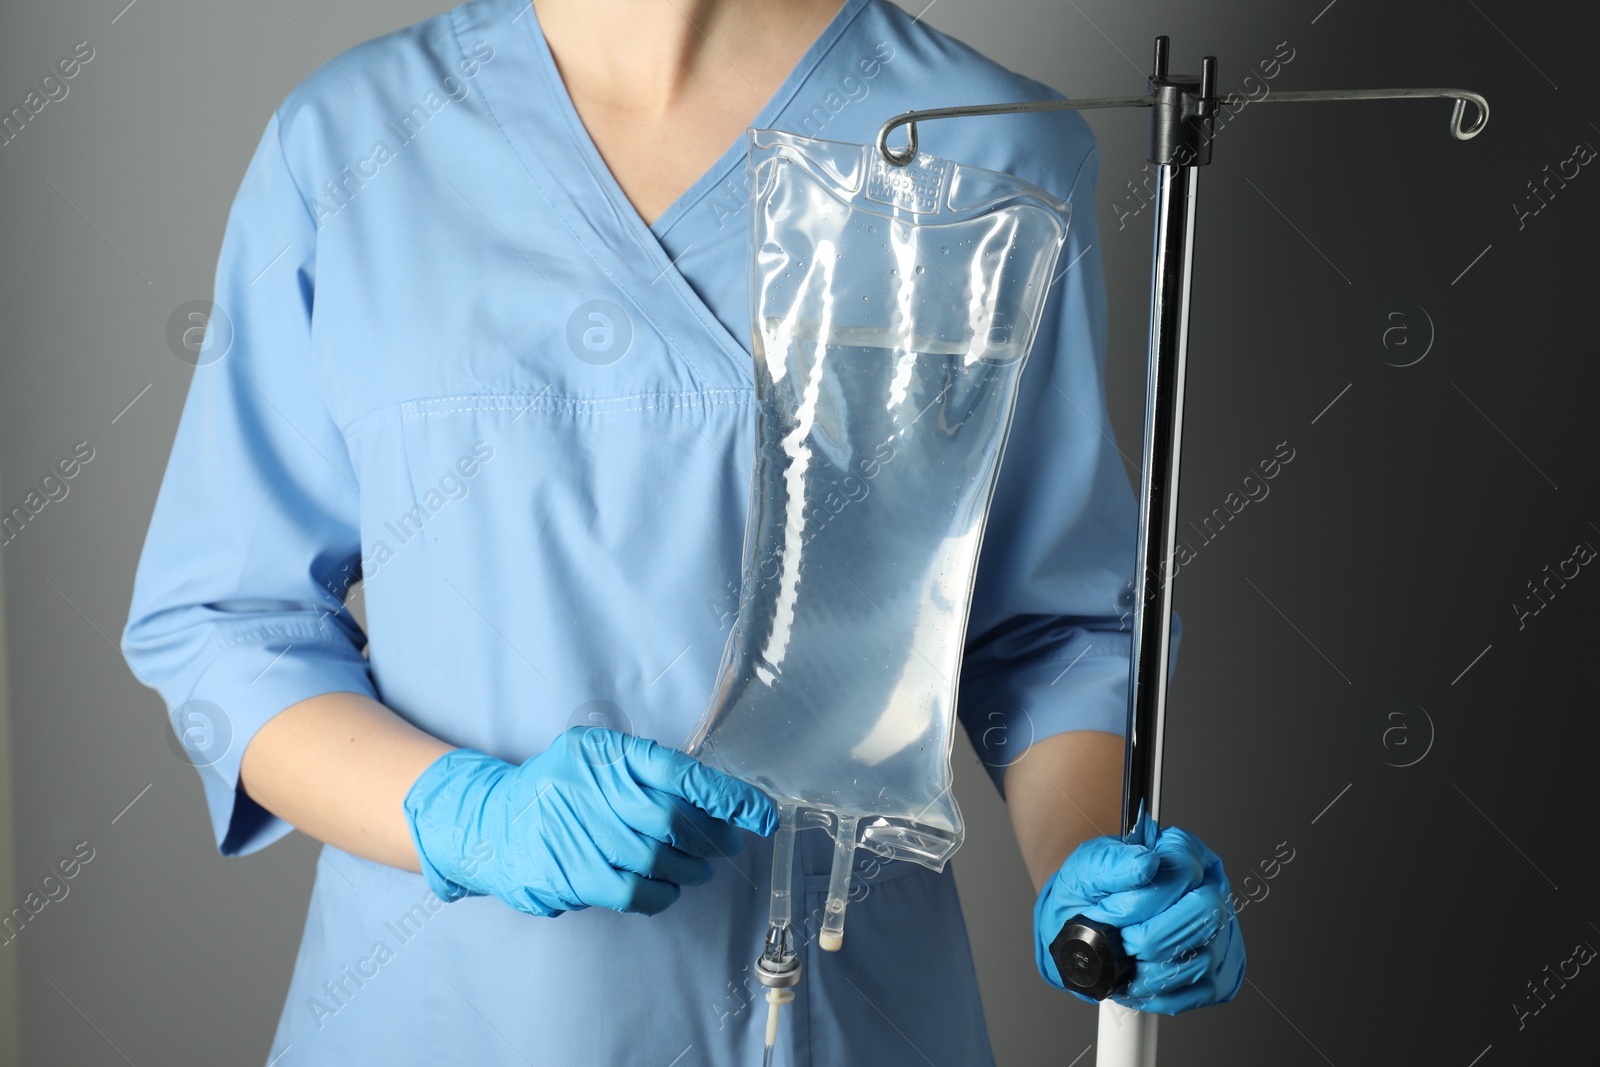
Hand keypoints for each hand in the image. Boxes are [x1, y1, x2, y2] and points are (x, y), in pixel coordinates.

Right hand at [403, 726, 775, 915]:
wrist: (489, 821)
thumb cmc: (557, 788)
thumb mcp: (594, 758)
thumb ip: (645, 771)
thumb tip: (716, 801)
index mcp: (602, 751)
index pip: (680, 772)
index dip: (727, 796)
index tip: (761, 814)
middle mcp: (586, 787)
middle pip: (672, 819)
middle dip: (711, 836)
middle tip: (727, 843)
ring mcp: (573, 831)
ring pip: (656, 858)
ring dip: (689, 868)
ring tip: (697, 868)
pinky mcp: (565, 873)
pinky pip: (632, 891)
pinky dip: (660, 893)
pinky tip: (666, 887)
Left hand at [1034, 826, 1244, 1014]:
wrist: (1074, 930)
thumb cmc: (1086, 895)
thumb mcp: (1085, 870)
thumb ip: (1110, 863)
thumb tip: (1146, 863)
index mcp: (1180, 852)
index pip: (1184, 871)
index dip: (1143, 900)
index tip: (1107, 913)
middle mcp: (1208, 888)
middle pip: (1204, 913)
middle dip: (1151, 937)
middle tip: (1120, 943)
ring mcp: (1217, 933)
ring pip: (1201, 959)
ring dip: (1149, 971)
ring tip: (1120, 964)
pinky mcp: (1215, 975)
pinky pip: (1198, 993)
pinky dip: (1158, 995)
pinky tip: (1133, 983)